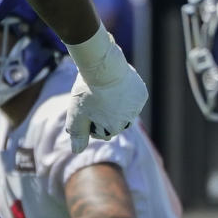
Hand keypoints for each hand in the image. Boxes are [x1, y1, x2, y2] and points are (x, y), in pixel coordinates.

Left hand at [64, 28, 146, 152]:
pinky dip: (124, 94)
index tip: (86, 110)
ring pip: (124, 111)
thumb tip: (77, 151)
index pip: (102, 134)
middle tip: (94, 100)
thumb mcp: (76, 115)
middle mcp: (128, 121)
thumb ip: (78, 134)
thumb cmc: (86, 92)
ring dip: (115, 105)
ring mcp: (136, 107)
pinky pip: (132, 98)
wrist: (102, 66)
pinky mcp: (141, 94)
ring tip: (103, 93)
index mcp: (112, 128)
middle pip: (115, 124)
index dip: (92, 123)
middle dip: (104, 115)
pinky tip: (115, 86)